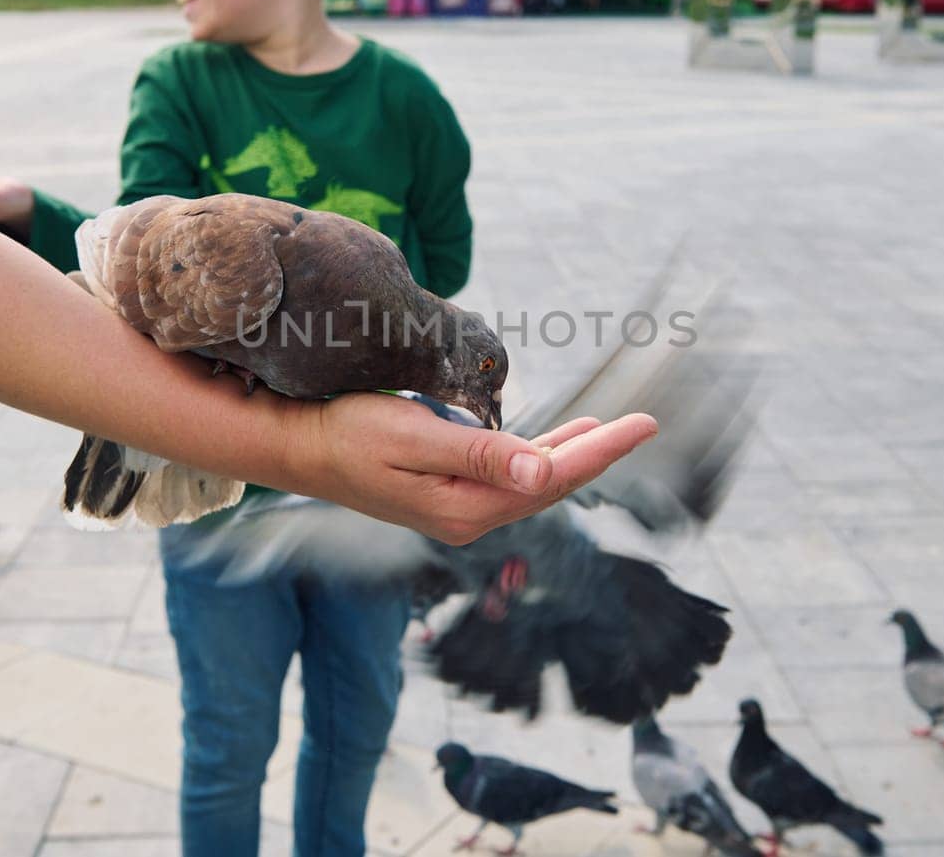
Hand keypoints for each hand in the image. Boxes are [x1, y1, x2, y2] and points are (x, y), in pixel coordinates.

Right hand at [290, 391, 657, 544]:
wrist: (300, 448)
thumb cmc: (348, 433)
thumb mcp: (413, 436)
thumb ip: (479, 455)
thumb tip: (541, 472)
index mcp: (465, 507)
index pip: (551, 477)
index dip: (602, 450)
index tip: (644, 426)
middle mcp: (468, 518)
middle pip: (548, 485)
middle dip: (598, 454)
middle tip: (644, 425)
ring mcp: (458, 510)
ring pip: (531, 483)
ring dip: (571, 456)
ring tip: (610, 432)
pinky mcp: (448, 494)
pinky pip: (508, 478)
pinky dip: (538, 457)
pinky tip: (553, 443)